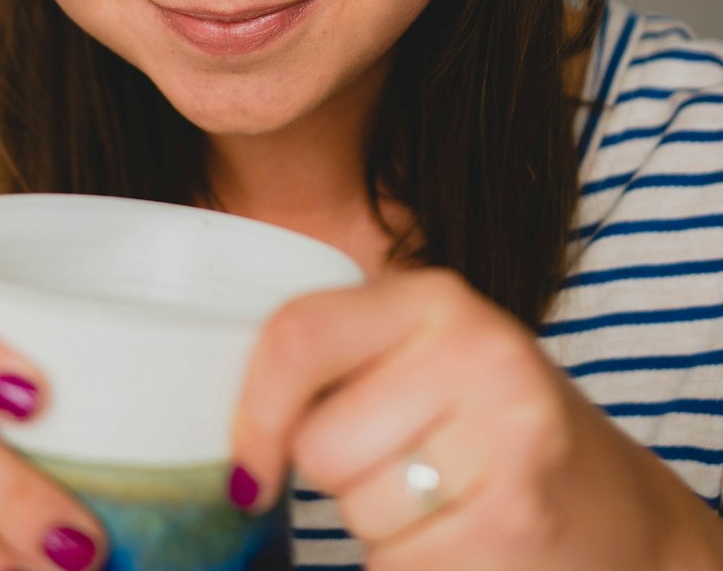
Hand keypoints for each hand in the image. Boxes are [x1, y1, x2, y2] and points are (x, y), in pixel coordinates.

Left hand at [231, 267, 722, 570]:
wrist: (613, 509)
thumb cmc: (485, 425)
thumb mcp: (421, 358)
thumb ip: (338, 359)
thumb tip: (229, 442)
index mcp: (435, 298)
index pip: (299, 335)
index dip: (252, 410)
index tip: (248, 465)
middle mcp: (477, 351)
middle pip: (320, 445)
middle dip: (339, 477)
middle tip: (400, 464)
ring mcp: (507, 436)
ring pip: (355, 513)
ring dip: (378, 528)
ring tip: (439, 498)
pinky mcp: (516, 520)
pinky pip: (396, 567)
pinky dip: (412, 567)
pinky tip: (460, 537)